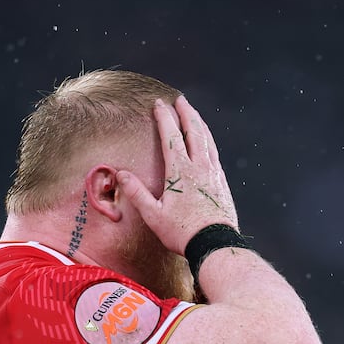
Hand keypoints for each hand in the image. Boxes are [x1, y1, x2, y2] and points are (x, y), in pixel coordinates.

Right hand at [117, 96, 238, 255]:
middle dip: (186, 112)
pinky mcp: (222, 182)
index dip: (164, 117)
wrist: (215, 244)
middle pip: (194, 131)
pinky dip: (209, 140)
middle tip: (180, 99)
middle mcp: (199, 167)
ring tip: (194, 113)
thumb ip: (137, 192)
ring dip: (199, 123)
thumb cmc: (182, 232)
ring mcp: (213, 173)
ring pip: (207, 139)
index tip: (159, 104)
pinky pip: (215, 153)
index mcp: (180, 171)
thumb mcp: (153, 215)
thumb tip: (121, 174)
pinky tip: (207, 141)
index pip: (171, 136)